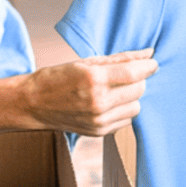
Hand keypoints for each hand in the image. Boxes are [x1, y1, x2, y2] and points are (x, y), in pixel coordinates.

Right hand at [19, 48, 157, 135]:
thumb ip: (120, 58)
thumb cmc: (58, 78)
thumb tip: (149, 53)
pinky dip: (123, 110)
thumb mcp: (87, 62)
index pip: (134, 73)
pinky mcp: (99, 132)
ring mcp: (98, 120)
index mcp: (93, 79)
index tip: (152, 63)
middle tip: (127, 75)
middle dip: (138, 80)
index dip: (148, 67)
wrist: (33, 104)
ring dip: (131, 97)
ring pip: (136, 107)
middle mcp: (98, 102)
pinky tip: (109, 103)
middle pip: (139, 90)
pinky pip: (126, 120)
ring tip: (115, 90)